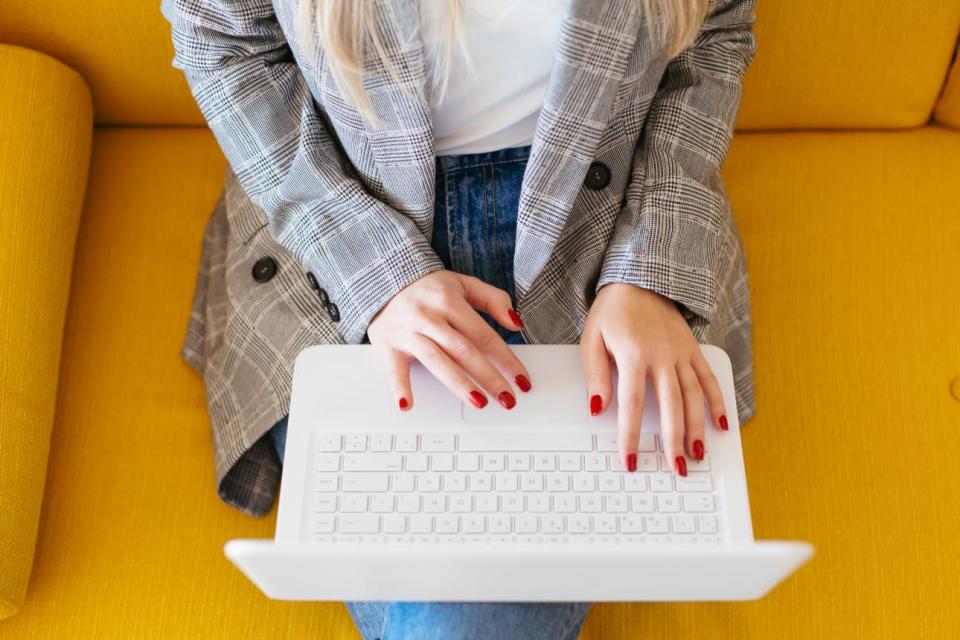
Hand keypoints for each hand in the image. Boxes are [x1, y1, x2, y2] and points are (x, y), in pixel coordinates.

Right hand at [367, 270, 531, 410]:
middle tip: (507, 399)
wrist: (383, 278)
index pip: (484, 335)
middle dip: (489, 377)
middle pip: (464, 351)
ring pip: (437, 361)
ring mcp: (408, 332)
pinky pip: (394, 369)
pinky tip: (408, 405)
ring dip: (459, 384)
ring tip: (479, 402)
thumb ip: (494, 300)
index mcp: (449, 301)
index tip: (521, 379)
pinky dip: (399, 388)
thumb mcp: (464, 284)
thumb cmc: (428, 287)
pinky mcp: (388, 345)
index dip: (506, 359)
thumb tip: (516, 324)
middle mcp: (428, 316)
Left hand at [580, 283, 727, 475]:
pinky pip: (709, 379)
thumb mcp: (591, 338)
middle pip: (671, 406)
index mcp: (633, 355)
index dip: (631, 435)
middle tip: (676, 469)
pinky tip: (720, 424)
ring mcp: (681, 354)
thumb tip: (598, 408)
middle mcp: (662, 356)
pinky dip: (717, 402)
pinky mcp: (693, 350)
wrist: (640, 280)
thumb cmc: (612, 311)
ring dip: (697, 429)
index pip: (631, 404)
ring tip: (698, 455)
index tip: (630, 460)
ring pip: (694, 397)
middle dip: (673, 441)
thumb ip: (595, 374)